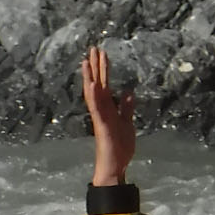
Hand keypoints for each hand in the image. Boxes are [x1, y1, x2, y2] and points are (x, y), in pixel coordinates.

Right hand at [82, 45, 135, 186]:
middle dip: (96, 66)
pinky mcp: (102, 125)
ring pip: (93, 93)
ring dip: (90, 77)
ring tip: (87, 60)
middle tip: (93, 47)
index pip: (105, 85)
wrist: (115, 166)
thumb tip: (128, 92)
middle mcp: (102, 110)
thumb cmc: (120, 147)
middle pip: (98, 84)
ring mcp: (100, 117)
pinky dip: (93, 96)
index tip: (102, 54)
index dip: (103, 69)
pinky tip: (91, 84)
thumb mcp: (127, 123)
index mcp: (108, 108)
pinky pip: (96, 108)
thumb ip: (126, 108)